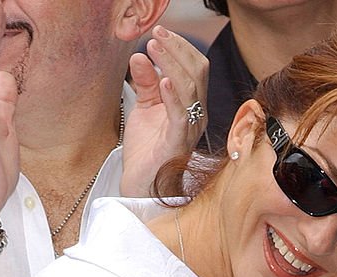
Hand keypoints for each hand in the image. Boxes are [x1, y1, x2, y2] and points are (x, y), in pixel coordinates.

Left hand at [121, 27, 208, 196]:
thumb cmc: (147, 151)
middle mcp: (196, 115)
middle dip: (177, 48)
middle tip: (157, 34)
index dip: (180, 47)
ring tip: (153, 48)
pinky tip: (161, 79)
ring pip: (190, 88)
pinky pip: (180, 115)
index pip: (196, 68)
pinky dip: (172, 95)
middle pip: (197, 72)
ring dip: (170, 64)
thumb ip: (145, 83)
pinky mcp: (178, 142)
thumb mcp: (144, 108)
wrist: (142, 184)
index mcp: (191, 105)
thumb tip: (139, 56)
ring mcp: (189, 129)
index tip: (159, 32)